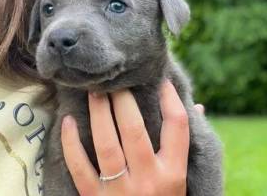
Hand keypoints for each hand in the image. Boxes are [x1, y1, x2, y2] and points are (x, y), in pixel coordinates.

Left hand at [60, 80, 195, 195]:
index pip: (177, 126)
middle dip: (123, 100)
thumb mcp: (182, 180)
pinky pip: (79, 167)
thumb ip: (185, 143)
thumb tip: (196, 106)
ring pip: (106, 144)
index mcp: (174, 173)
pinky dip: (71, 143)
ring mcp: (120, 191)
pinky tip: (69, 121)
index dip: (171, 99)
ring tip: (95, 91)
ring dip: (99, 113)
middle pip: (134, 130)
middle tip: (116, 81)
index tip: (163, 81)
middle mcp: (149, 180)